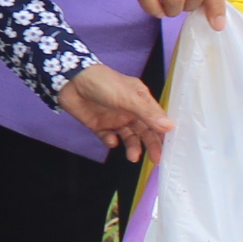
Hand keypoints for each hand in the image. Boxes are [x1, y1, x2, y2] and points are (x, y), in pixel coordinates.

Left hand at [59, 65, 173, 162]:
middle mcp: (130, 110)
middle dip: (151, 144)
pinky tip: (111, 140)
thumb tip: (170, 127)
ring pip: (129, 137)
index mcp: (140, 99)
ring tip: (133, 156)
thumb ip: (148, 114)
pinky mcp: (100, 126)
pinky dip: (111, 141)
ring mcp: (115, 118)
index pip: (157, 119)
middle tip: (156, 159)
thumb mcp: (128, 98)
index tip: (171, 148)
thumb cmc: (103, 83)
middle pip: (145, 131)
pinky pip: (109, 138)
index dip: (164, 132)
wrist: (70, 82)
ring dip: (133, 146)